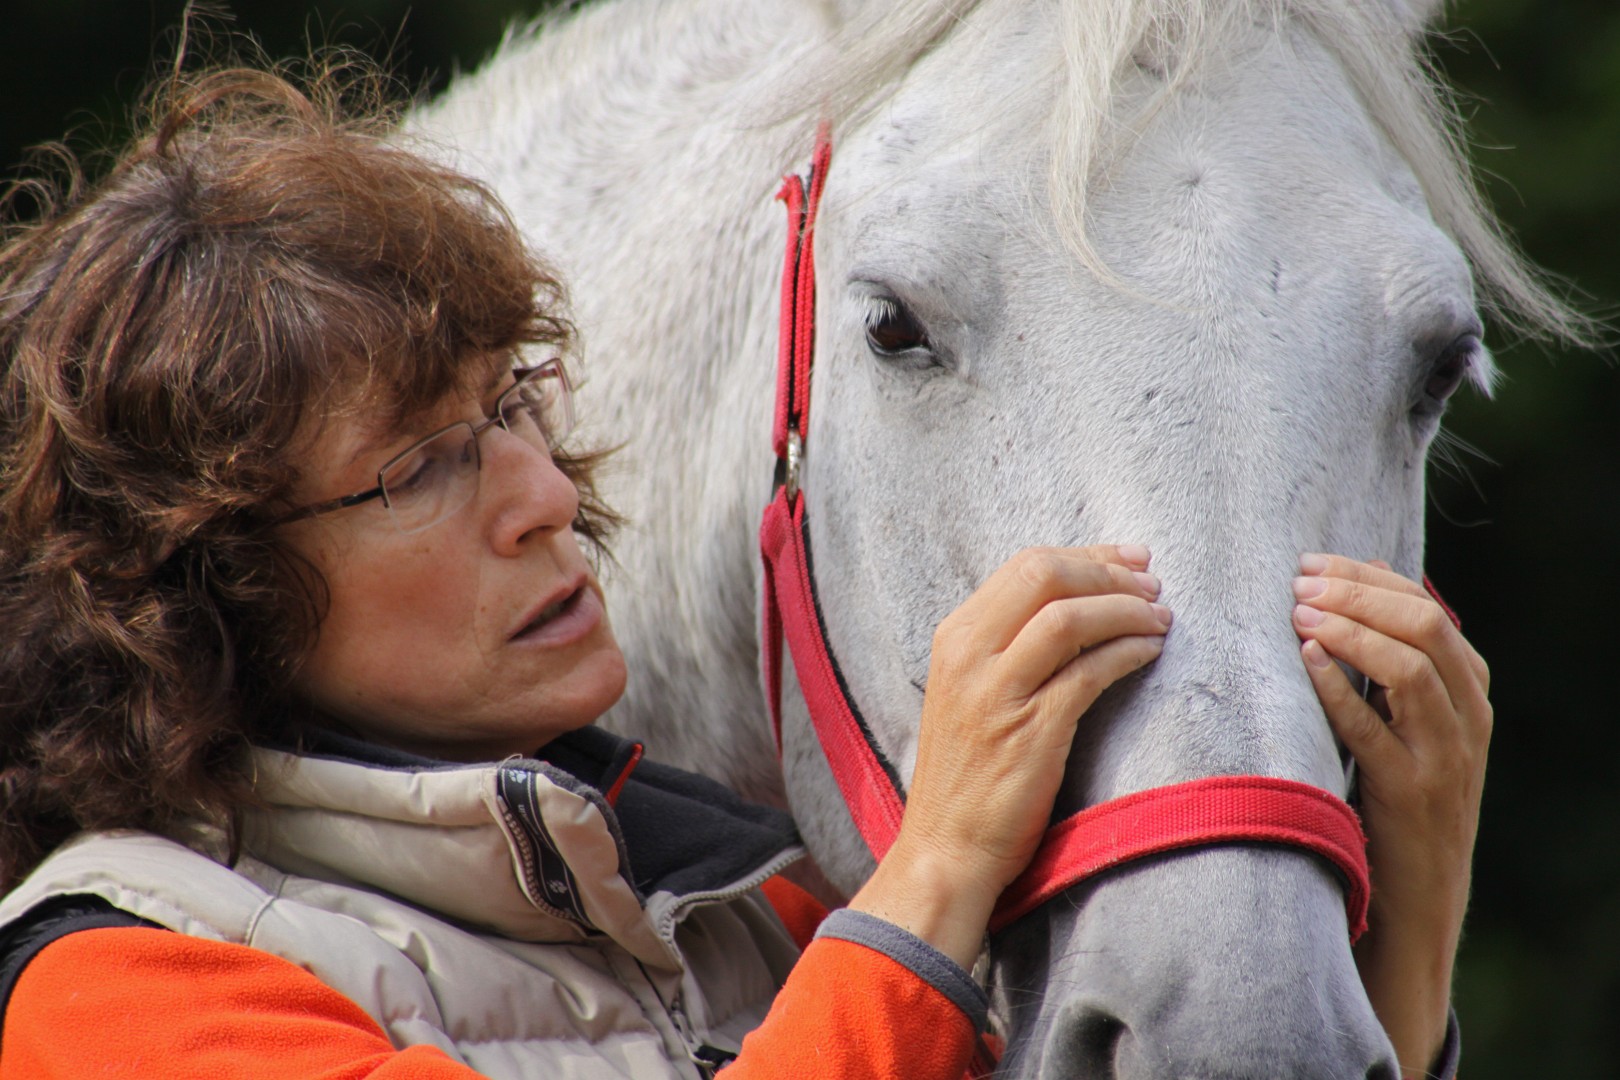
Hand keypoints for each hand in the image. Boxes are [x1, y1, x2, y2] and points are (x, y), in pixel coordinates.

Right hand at [850, 545, 1170, 966]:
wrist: (946, 849)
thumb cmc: (966, 775)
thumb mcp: (970, 692)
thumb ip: (1006, 646)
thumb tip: (1074, 602)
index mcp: (954, 638)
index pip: (1026, 566)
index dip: (1087, 556)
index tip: (1130, 560)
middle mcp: (969, 655)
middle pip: (1046, 577)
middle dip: (1109, 573)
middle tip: (1152, 584)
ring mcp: (998, 692)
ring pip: (1070, 617)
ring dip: (1126, 609)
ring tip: (1161, 616)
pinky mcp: (1031, 732)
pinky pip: (1090, 672)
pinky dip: (1128, 652)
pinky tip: (1150, 652)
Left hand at [1292, 554, 1489, 1077]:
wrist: (1417, 896)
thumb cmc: (1398, 793)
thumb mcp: (1409, 720)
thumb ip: (1394, 656)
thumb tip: (1364, 573)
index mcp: (1469, 691)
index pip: (1428, 609)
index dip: (1368, 578)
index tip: (1312, 563)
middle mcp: (1467, 718)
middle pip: (1423, 627)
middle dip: (1356, 594)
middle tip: (1298, 581)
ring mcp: (1444, 757)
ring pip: (1408, 670)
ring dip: (1349, 631)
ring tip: (1298, 613)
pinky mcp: (1409, 794)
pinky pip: (1372, 729)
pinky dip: (1337, 688)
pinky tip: (1304, 661)